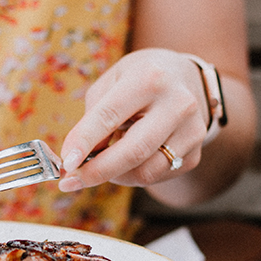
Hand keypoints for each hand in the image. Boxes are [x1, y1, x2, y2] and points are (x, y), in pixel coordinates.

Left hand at [57, 48, 208, 191]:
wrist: (184, 78)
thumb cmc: (138, 79)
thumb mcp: (112, 82)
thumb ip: (93, 117)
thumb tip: (78, 159)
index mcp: (149, 79)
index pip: (109, 116)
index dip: (84, 143)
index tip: (65, 164)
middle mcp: (177, 104)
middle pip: (133, 152)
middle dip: (96, 172)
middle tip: (71, 181)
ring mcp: (191, 132)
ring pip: (145, 172)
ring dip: (114, 175)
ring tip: (103, 161)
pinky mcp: (195, 154)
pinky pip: (156, 177)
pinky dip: (133, 175)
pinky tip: (129, 158)